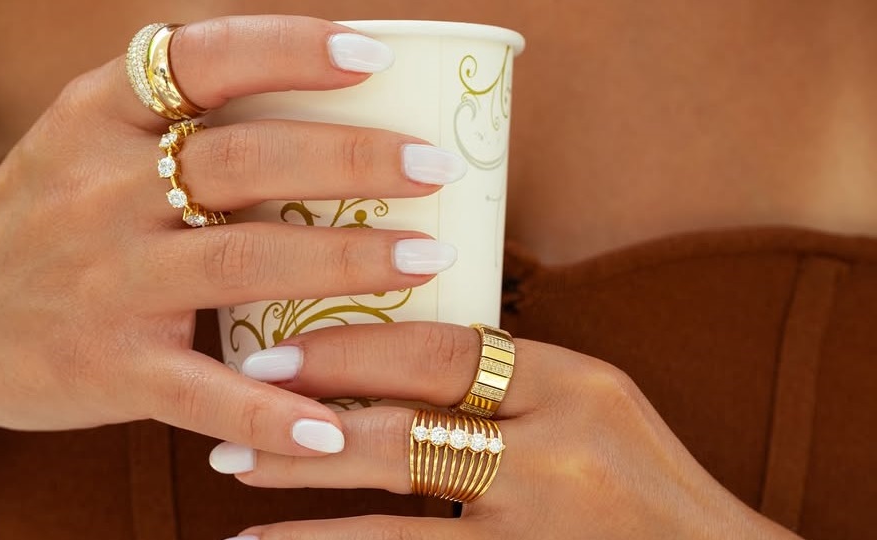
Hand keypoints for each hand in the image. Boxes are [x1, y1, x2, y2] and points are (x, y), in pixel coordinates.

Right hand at [0, 16, 466, 458]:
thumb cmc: (33, 224)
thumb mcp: (77, 144)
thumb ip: (163, 115)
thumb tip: (302, 89)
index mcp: (97, 120)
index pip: (201, 59)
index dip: (289, 50)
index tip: (369, 54)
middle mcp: (100, 191)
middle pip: (244, 160)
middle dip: (351, 160)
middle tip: (434, 166)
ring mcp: (103, 282)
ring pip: (245, 262)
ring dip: (347, 262)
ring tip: (428, 258)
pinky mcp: (106, 369)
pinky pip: (205, 390)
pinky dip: (274, 410)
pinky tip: (334, 423)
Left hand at [209, 322, 801, 538]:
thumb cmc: (644, 480)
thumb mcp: (592, 404)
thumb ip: (506, 380)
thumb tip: (391, 353)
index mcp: (576, 383)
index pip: (440, 350)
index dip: (349, 348)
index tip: (279, 354)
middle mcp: (558, 452)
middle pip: (403, 427)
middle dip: (306, 418)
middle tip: (235, 410)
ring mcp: (540, 525)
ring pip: (395, 509)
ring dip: (306, 489)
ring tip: (236, 469)